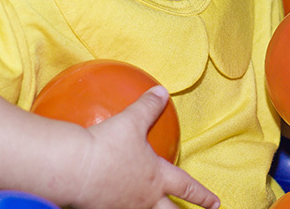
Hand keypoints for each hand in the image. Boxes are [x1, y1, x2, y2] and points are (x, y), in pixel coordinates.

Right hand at [73, 86, 219, 208]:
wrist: (74, 169)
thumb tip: (161, 91)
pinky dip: (118, 208)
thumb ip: (148, 106)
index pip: (186, 187)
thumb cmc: (108, 146)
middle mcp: (144, 199)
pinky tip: (110, 204)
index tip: (215, 203)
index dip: (202, 195)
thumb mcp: (132, 120)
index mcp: (156, 177)